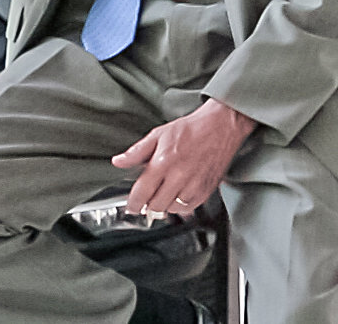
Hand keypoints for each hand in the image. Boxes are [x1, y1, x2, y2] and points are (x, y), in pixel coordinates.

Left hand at [113, 98, 254, 216]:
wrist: (219, 128)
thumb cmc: (189, 130)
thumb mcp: (157, 135)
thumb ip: (136, 152)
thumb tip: (118, 162)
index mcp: (163, 162)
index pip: (143, 191)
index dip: (133, 203)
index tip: (130, 206)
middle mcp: (179, 177)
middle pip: (156, 205)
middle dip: (147, 206)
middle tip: (144, 201)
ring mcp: (194, 186)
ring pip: (172, 209)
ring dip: (163, 206)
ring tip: (161, 195)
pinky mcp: (206, 191)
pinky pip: (188, 208)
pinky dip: (179, 206)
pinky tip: (176, 195)